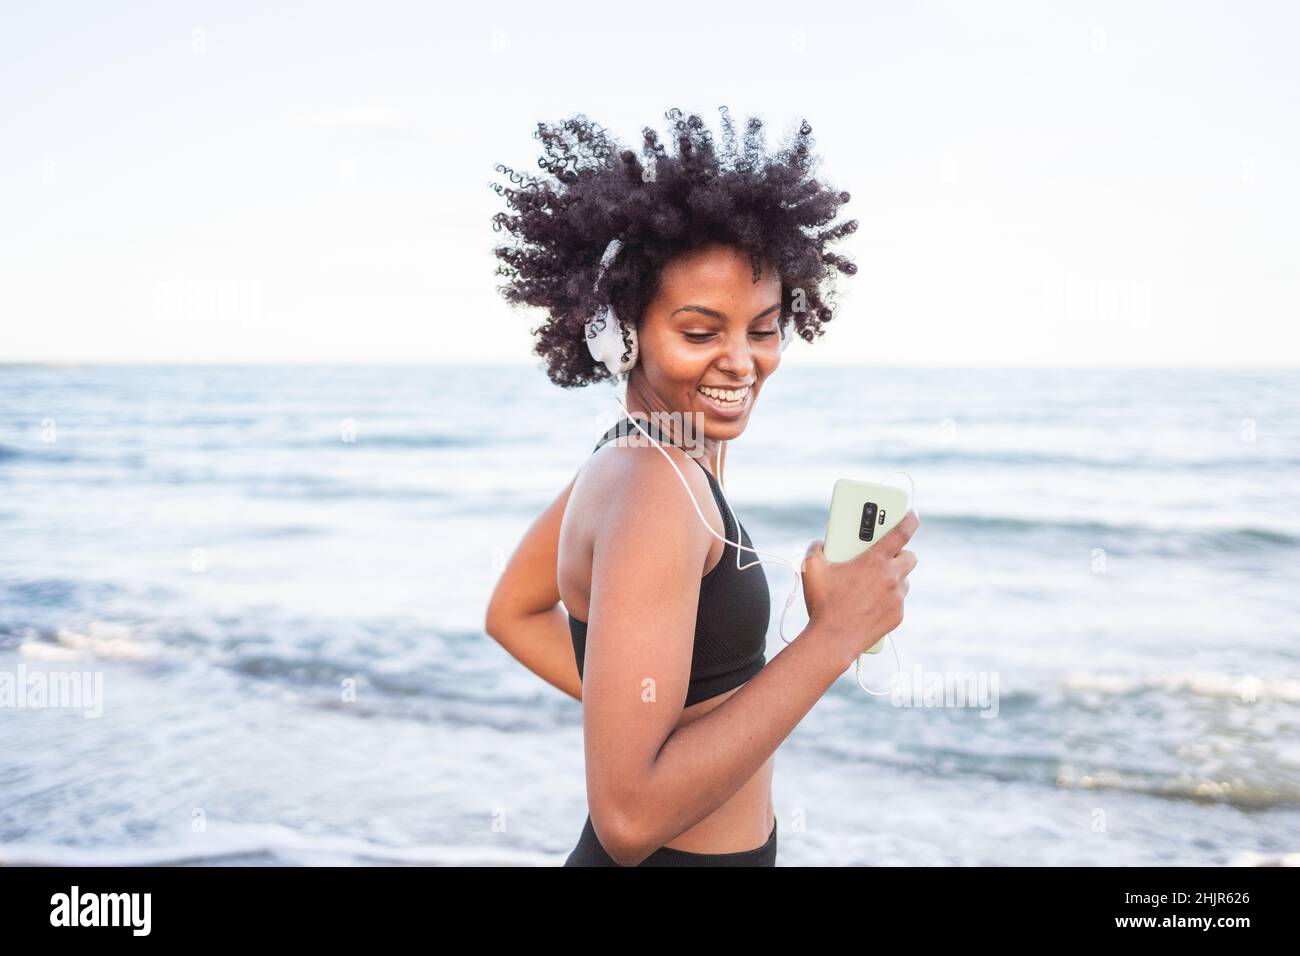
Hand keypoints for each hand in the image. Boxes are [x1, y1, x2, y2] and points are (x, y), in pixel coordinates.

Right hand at [800, 509, 918, 665]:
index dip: (909, 520)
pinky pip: (898, 601)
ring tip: (872, 581)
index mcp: (874, 560)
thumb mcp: (811, 568)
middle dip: (900, 552)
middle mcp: (891, 577)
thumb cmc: (823, 603)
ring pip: (904, 580)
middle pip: (909, 556)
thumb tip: (820, 543)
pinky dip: (888, 599)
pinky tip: (870, 603)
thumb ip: (816, 548)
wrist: (833, 640)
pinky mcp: (897, 615)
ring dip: (894, 577)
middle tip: (884, 555)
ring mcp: (897, 598)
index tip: (913, 514)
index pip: (900, 532)